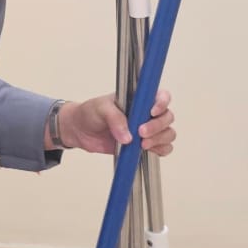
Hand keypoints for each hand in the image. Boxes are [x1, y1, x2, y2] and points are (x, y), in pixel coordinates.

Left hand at [54, 89, 175, 156]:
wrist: (79, 131)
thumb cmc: (90, 112)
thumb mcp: (100, 108)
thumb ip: (115, 119)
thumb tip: (128, 137)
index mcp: (140, 98)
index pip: (162, 96)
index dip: (162, 103)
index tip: (151, 112)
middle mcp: (147, 113)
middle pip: (167, 117)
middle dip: (157, 126)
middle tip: (140, 132)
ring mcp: (147, 129)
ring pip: (168, 133)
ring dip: (159, 140)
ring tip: (142, 144)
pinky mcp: (143, 144)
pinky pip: (162, 148)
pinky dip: (160, 150)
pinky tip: (146, 150)